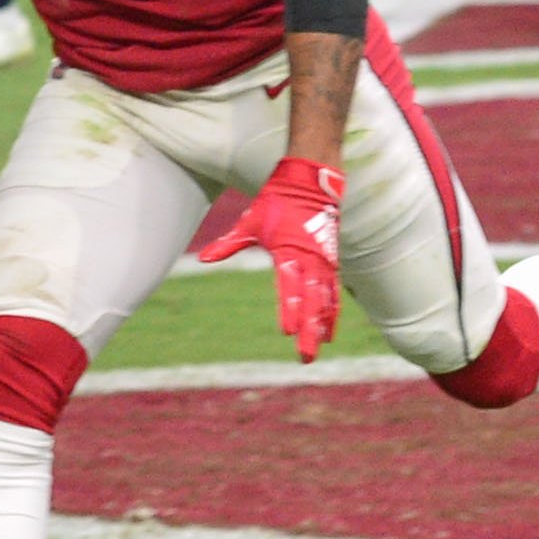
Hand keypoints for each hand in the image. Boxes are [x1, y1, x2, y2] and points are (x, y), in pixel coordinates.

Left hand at [201, 155, 345, 360]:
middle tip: (305, 356)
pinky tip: (330, 332)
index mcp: (290, 252)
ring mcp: (324, 263)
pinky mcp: (331, 262)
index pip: (290, 288)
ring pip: (326, 301)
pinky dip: (332, 312)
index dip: (289, 310)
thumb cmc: (277, 202)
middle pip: (312, 302)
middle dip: (309, 330)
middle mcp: (311, 261)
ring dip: (323, 326)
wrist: (310, 182)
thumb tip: (204, 259)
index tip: (287, 331)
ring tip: (319, 348)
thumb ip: (229, 244)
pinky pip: (334, 293)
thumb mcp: (251, 222)